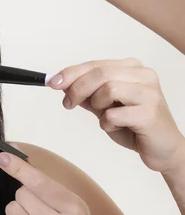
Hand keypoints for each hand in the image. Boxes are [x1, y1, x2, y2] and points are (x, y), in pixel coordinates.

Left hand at [0, 152, 90, 214]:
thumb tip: (12, 154)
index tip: (3, 157)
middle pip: (21, 193)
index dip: (19, 168)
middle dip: (27, 196)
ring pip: (11, 208)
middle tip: (42, 209)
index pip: (40, 183)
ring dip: (19, 211)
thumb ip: (42, 180)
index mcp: (74, 211)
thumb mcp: (68, 203)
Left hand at [49, 59, 184, 173]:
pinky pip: (115, 114)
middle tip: (68, 103)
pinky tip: (116, 127)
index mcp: (132, 68)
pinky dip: (107, 123)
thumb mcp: (103, 106)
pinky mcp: (150, 113)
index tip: (52, 82)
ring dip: (97, 106)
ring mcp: (149, 93)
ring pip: (108, 89)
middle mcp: (143, 75)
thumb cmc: (133, 125)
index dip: (71, 73)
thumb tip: (60, 84)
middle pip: (100, 73)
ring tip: (104, 117)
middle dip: (77, 88)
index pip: (95, 64)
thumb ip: (86, 94)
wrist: (162, 149)